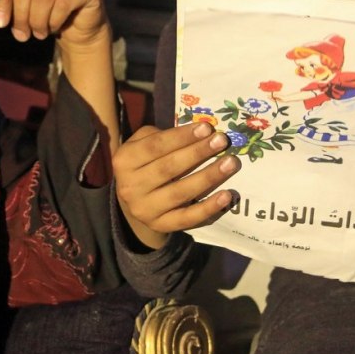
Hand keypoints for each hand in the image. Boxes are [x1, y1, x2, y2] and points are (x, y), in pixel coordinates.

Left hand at [0, 0, 107, 49]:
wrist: (78, 27)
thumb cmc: (45, 12)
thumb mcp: (21, 7)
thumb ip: (7, 4)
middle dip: (21, 13)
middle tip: (21, 34)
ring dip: (37, 19)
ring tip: (38, 33)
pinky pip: (63, 3)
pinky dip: (54, 20)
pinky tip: (53, 27)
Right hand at [114, 122, 239, 249]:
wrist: (135, 199)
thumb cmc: (145, 162)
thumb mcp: (143, 143)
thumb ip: (165, 135)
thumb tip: (201, 132)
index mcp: (124, 161)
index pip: (155, 146)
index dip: (182, 137)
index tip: (206, 128)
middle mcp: (129, 186)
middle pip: (169, 168)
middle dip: (198, 153)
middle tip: (222, 141)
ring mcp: (144, 209)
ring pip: (180, 192)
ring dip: (208, 177)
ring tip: (230, 163)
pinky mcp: (160, 225)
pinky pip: (187, 218)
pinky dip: (208, 207)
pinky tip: (226, 195)